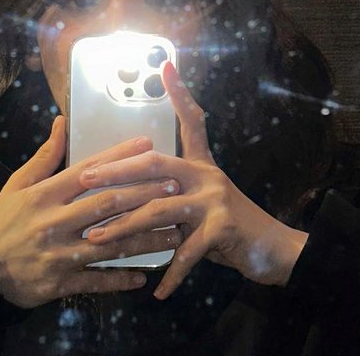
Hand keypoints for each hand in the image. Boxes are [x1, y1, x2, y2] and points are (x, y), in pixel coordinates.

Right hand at [0, 114, 185, 308]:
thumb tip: (62, 122)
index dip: (119, 157)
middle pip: (106, 204)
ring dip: (144, 239)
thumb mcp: (18, 184)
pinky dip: (118, 279)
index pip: (89, 170)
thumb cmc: (4, 220)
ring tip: (173, 232)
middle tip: (173, 185)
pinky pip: (94, 281)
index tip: (147, 145)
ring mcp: (58, 254)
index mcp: (46, 194)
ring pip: (108, 244)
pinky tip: (142, 277)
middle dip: (143, 194)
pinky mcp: (59, 283)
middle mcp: (55, 221)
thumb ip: (45, 156)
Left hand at [80, 62, 308, 299]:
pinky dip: (170, 274)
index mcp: (201, 165)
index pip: (191, 122)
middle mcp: (207, 175)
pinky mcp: (222, 229)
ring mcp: (215, 200)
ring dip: (123, 229)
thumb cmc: (233, 227)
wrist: (275, 251)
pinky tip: (156, 291)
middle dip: (115, 172)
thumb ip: (175, 194)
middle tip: (84, 180)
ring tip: (97, 241)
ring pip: (158, 209)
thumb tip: (138, 194)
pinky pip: (186, 253)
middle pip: (154, 165)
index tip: (166, 67)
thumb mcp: (205, 203)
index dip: (180, 94)